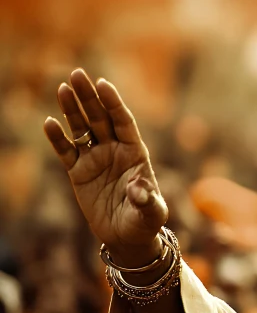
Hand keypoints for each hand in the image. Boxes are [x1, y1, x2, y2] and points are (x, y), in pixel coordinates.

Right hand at [43, 69, 167, 266]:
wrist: (127, 238)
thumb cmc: (145, 222)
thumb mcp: (152, 212)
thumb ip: (147, 199)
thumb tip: (139, 189)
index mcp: (136, 153)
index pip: (124, 122)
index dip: (114, 103)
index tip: (103, 85)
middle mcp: (115, 151)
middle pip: (100, 118)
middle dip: (89, 96)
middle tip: (77, 74)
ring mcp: (96, 159)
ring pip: (82, 129)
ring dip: (71, 109)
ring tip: (62, 88)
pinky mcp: (78, 173)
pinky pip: (66, 151)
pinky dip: (58, 138)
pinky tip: (49, 123)